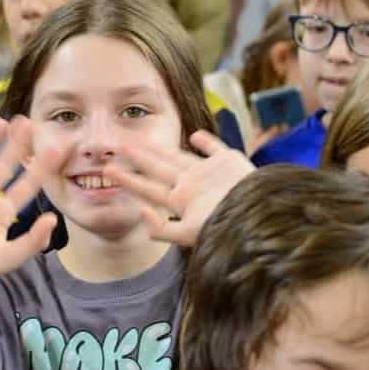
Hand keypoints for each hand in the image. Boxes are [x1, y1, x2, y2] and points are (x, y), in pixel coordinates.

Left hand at [101, 130, 253, 247]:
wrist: (262, 215)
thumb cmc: (228, 227)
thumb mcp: (191, 234)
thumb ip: (163, 228)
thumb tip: (141, 211)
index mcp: (182, 201)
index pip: (148, 189)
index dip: (128, 180)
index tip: (107, 171)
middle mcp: (192, 186)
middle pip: (157, 169)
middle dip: (137, 159)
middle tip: (116, 146)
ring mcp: (210, 173)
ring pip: (178, 156)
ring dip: (160, 149)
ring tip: (141, 140)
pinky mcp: (229, 161)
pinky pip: (214, 148)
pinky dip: (205, 141)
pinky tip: (195, 135)